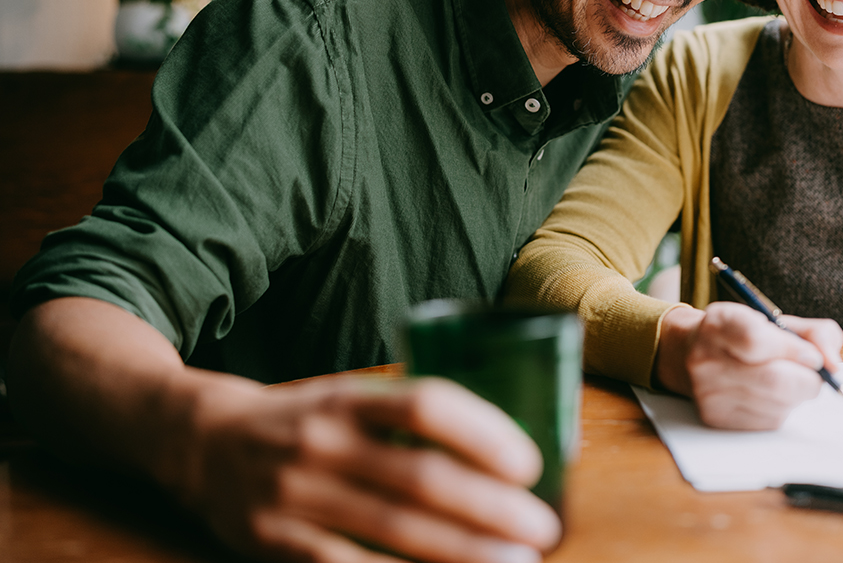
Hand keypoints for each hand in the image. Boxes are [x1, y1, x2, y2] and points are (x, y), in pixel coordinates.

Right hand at [182, 375, 560, 562]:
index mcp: (347, 397)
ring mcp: (296, 496)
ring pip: (394, 532)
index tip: (529, 464)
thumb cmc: (302, 419)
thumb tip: (499, 442)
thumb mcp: (348, 395)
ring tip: (516, 562)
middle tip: (543, 528)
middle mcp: (321, 442)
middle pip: (420, 478)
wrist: (202, 442)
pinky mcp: (277, 543)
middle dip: (490, 508)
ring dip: (463, 552)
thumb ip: (406, 416)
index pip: (426, 405)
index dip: (484, 433)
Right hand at [654, 302, 842, 429]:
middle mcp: (706, 358)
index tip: (812, 356)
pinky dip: (781, 409)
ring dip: (795, 396)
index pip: (757, 341)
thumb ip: (815, 333)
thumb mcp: (775, 320)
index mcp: (719, 323)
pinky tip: (769, 395)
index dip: (793, 351)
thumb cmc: (744, 335)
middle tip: (812, 373)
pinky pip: (768, 421)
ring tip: (785, 380)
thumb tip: (834, 364)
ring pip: (777, 405)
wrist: (691, 354)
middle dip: (807, 380)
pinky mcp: (715, 418)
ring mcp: (708, 392)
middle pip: (773, 381)